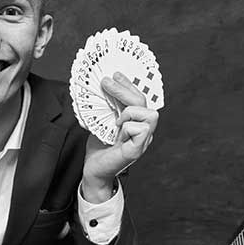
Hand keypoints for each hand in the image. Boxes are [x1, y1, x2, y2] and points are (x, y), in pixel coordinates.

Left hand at [82, 71, 158, 201]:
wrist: (93, 170)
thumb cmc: (99, 147)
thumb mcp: (103, 122)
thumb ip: (109, 108)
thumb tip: (105, 86)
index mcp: (137, 121)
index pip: (139, 97)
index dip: (128, 84)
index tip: (115, 74)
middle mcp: (144, 129)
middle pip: (143, 101)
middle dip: (124, 88)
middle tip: (105, 83)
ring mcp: (143, 140)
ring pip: (149, 114)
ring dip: (129, 112)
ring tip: (116, 121)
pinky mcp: (137, 150)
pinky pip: (140, 129)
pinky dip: (127, 128)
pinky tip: (117, 135)